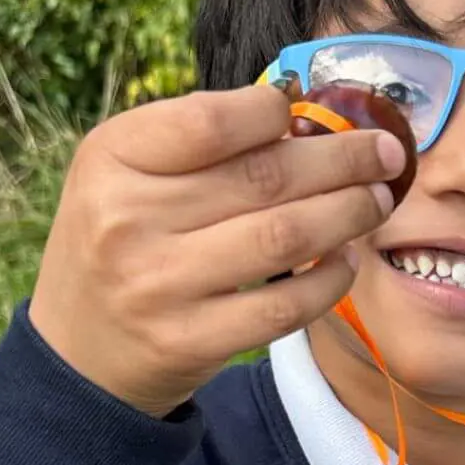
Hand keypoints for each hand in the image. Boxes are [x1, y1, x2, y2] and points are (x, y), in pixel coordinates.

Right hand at [30, 85, 409, 415]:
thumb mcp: (125, 174)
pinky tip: (348, 260)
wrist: (78, 354)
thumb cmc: (121, 242)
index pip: (210, 121)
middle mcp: (128, 220)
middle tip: (386, 153)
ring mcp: (159, 286)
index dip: (276, 111)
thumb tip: (301, 111)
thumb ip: (195, 141)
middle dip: (343, 160)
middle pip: (264, 177)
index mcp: (110, 159)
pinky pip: (284, 307)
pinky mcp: (190, 342)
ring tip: (379, 200)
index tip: (320, 111)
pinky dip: (329, 281)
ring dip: (348, 214)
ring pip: (284, 237)